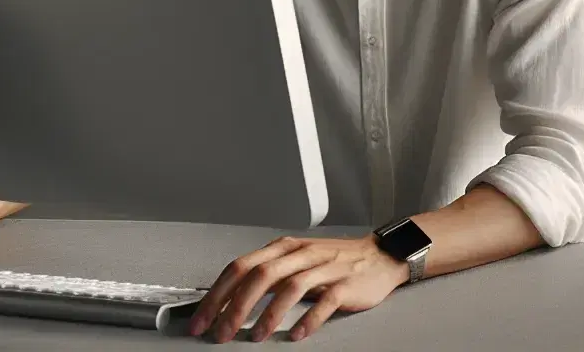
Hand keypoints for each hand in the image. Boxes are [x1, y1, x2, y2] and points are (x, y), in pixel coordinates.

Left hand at [188, 235, 407, 343]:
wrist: (381, 256)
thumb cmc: (335, 262)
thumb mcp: (296, 260)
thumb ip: (268, 275)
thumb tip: (227, 301)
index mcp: (284, 248)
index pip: (241, 266)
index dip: (217, 294)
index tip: (202, 319)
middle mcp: (302, 254)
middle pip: (261, 275)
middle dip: (235, 306)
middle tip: (222, 332)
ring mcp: (326, 267)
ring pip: (291, 286)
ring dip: (269, 314)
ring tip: (257, 336)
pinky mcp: (347, 283)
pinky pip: (326, 301)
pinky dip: (309, 319)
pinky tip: (297, 334)